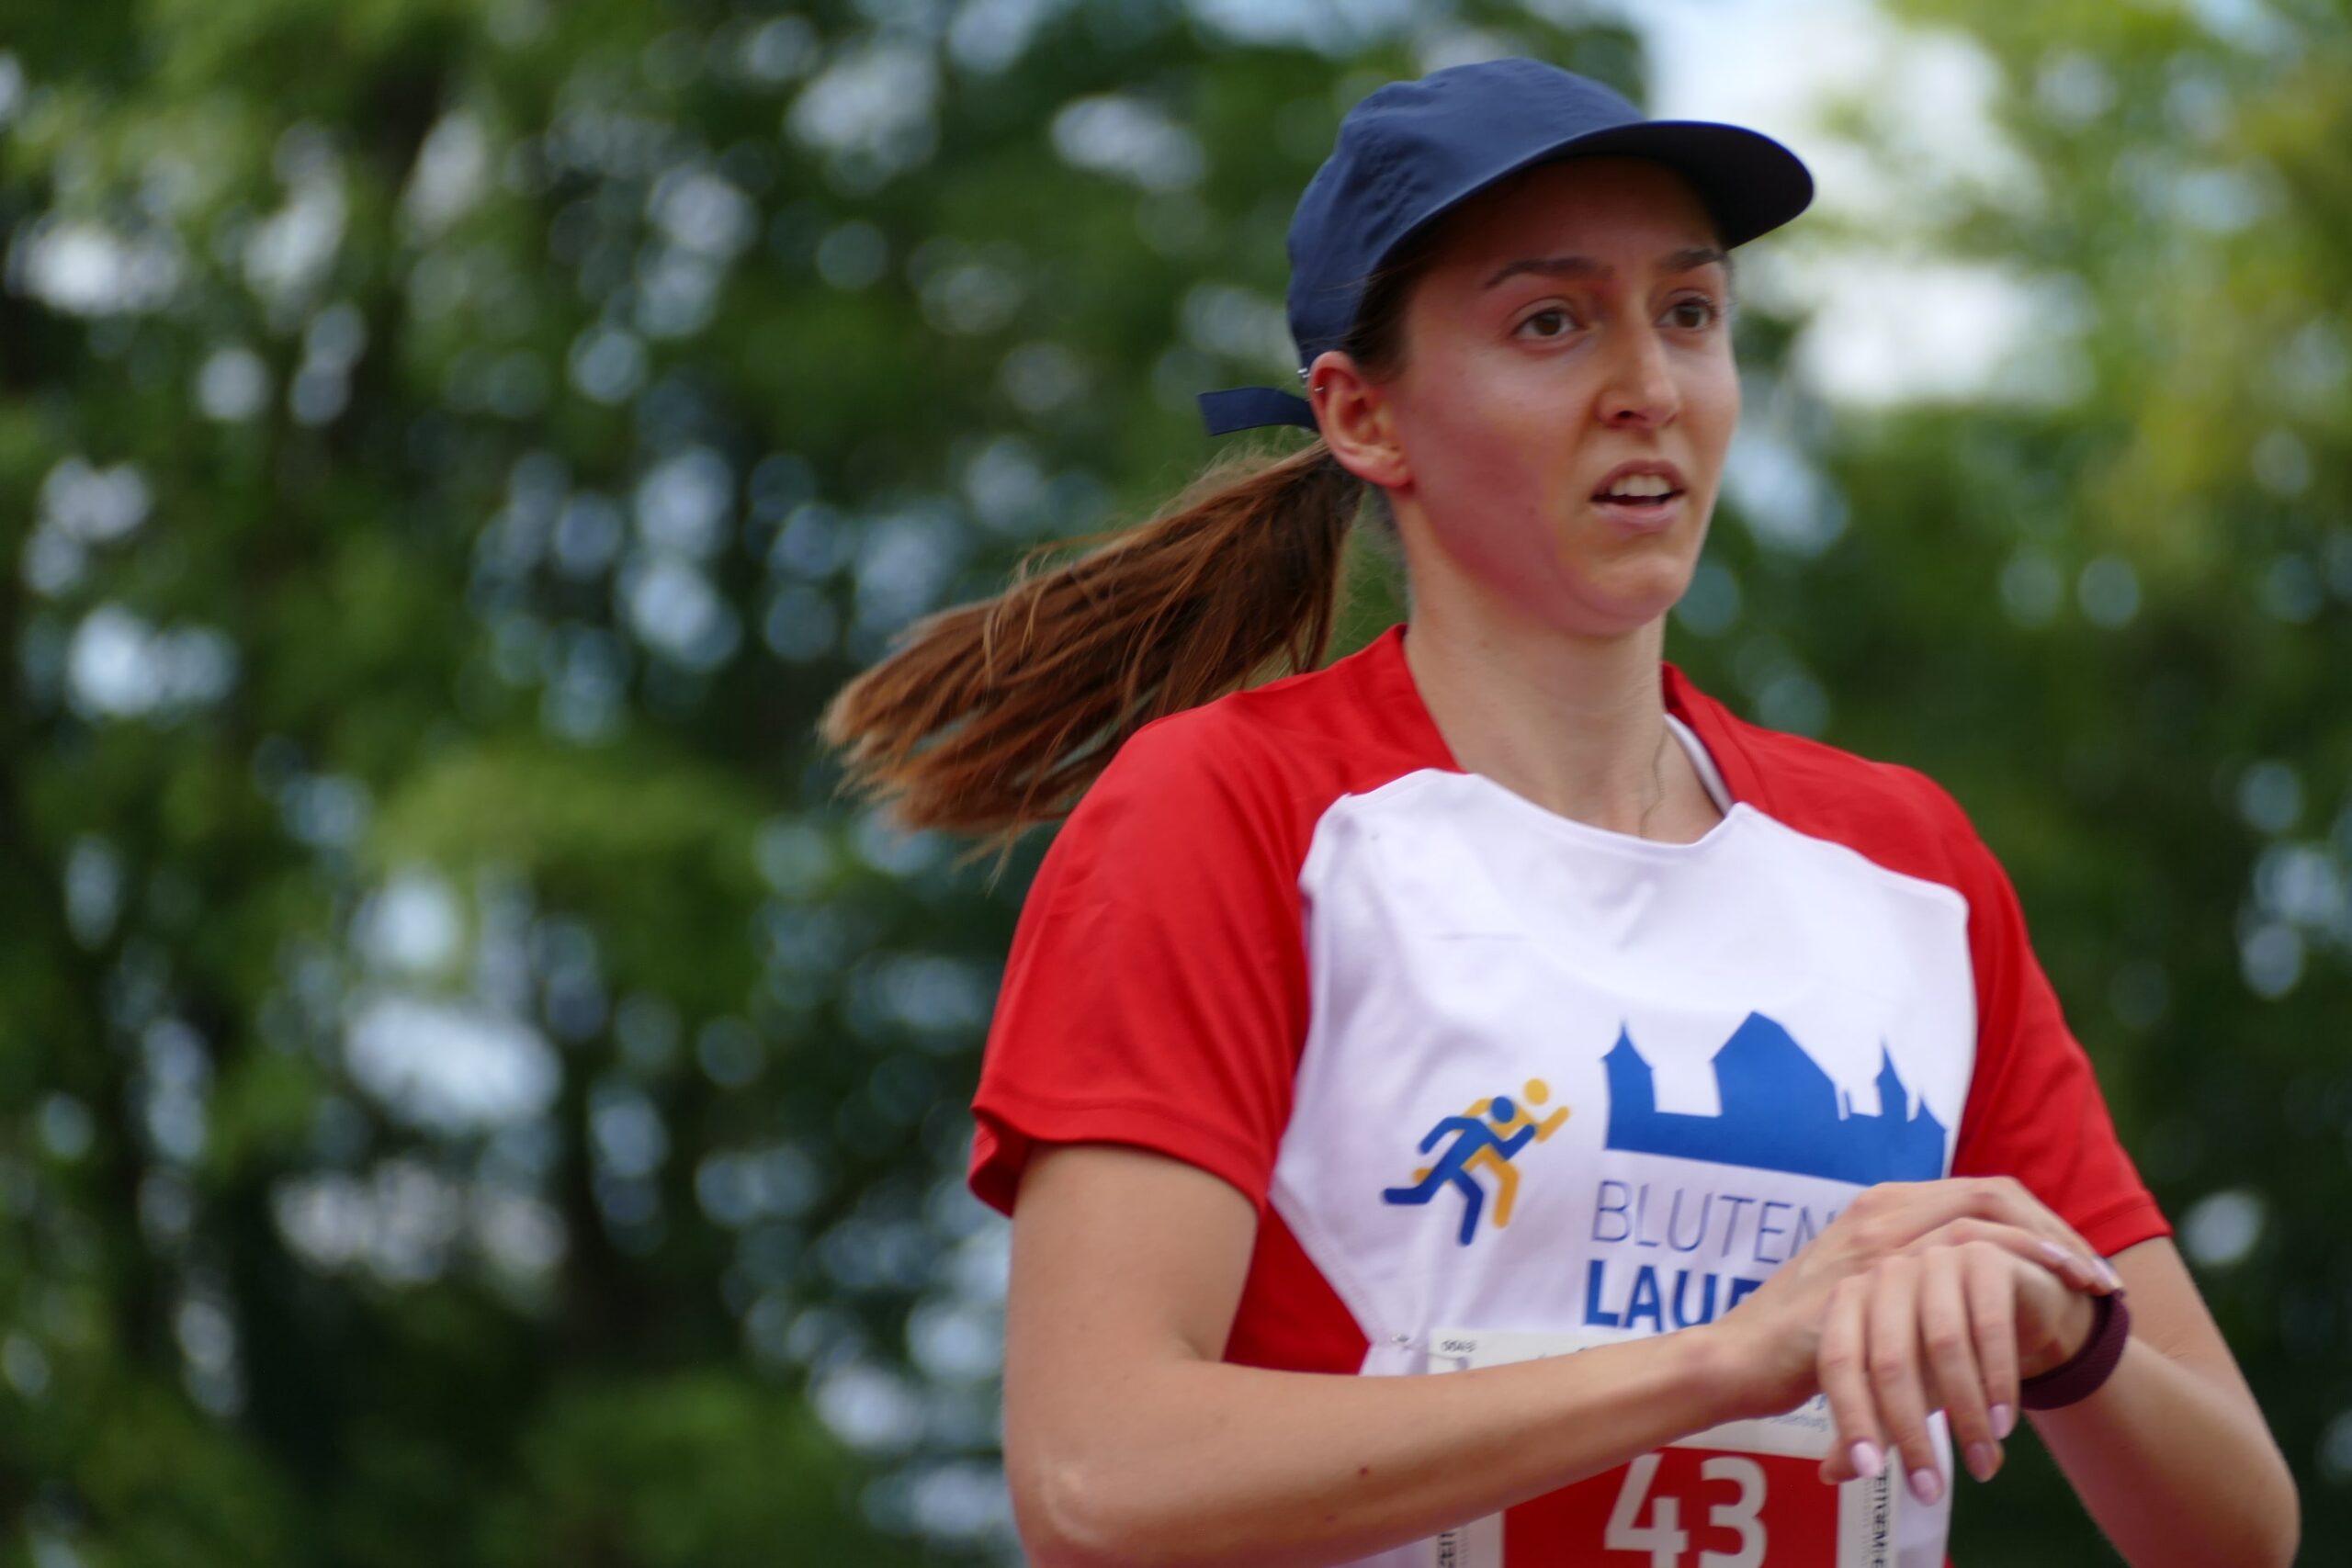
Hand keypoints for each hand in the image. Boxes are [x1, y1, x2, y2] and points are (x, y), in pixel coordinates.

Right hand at [1699, 1179, 2115, 1484]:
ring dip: (2048, 1254)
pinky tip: (2043, 1316)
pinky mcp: (1871, 1275)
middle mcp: (1880, 1211)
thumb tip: (1958, 1302)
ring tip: (2090, 1294)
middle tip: (2101, 1280)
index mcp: (1880, 1209)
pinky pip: (1961, 1263)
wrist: (1734, 1361)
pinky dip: (2012, 1281)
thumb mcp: (1861, 1299)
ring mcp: (1875, 1239)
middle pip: (1993, 1192)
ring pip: (1984, 1220)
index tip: (2079, 1265)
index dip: (2038, 1221)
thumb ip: (1905, 1286)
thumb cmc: (1797, 1342)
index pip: (1979, 1191)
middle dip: (2058, 1232)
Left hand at [1811, 1236, 2099, 1500]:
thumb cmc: (1944, 1351)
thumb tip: (1829, 1473)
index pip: (1839, 1361)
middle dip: (1910, 1434)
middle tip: (1929, 1491)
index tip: (1869, 1473)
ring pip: (1944, 1347)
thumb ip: (1867, 1423)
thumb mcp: (1906, 1390)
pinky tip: (2004, 1425)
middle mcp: (1886, 1274)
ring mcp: (1934, 1259)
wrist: (2015, 1303)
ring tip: (1982, 1467)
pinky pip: (1989, 1325)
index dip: (1851, 1417)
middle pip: (1889, 1361)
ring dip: (1965, 1416)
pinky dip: (1997, 1381)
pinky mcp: (1984, 1256)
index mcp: (1851, 1299)